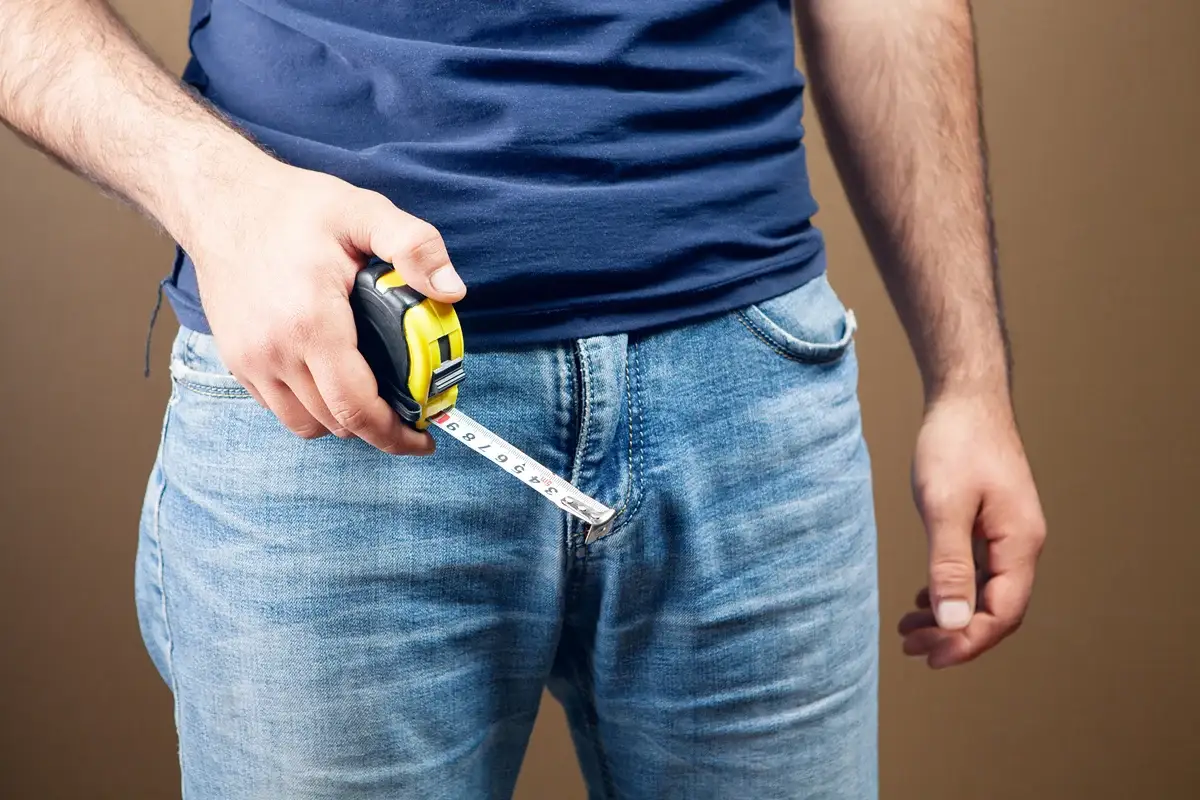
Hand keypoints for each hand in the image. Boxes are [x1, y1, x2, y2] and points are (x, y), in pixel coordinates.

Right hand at [180, 156, 466, 453]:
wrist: (220, 201)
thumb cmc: (291, 207)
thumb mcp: (363, 210)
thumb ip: (414, 247)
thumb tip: (452, 290)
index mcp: (311, 323)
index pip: (357, 407)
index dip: (396, 434)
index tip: (425, 439)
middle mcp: (274, 351)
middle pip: (337, 422)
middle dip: (379, 428)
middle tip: (409, 413)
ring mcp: (250, 360)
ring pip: (305, 424)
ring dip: (343, 421)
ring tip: (372, 400)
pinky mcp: (236, 361)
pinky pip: (278, 408)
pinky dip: (310, 408)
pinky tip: (333, 382)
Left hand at [899, 394, 1046, 667]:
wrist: (966, 398)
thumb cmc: (956, 443)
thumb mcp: (945, 506)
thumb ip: (949, 565)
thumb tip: (953, 622)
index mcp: (1019, 543)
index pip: (1002, 614)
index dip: (967, 643)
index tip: (929, 657)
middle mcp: (1022, 544)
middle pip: (997, 610)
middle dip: (956, 635)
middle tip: (911, 647)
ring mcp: (1009, 534)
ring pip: (987, 593)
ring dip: (951, 616)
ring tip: (909, 629)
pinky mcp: (992, 523)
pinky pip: (980, 573)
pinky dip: (953, 591)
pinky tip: (925, 599)